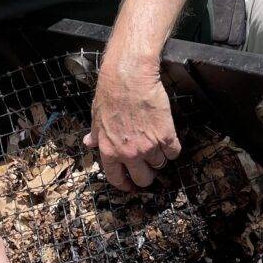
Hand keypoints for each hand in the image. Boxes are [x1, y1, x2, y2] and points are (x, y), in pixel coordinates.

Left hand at [84, 58, 181, 190]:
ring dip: (160, 157)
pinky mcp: (166, 136)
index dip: (125, 184)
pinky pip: (174, 152)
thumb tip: (89, 143)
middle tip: (149, 164)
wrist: (129, 77)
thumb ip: (96, 135)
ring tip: (157, 143)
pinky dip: (173, 147)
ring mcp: (148, 147)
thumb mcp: (96, 117)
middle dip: (147, 174)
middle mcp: (129, 154)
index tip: (130, 184)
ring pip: (160, 165)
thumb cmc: (110, 94)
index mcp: (109, 151)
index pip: (117, 179)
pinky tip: (168, 137)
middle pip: (143, 179)